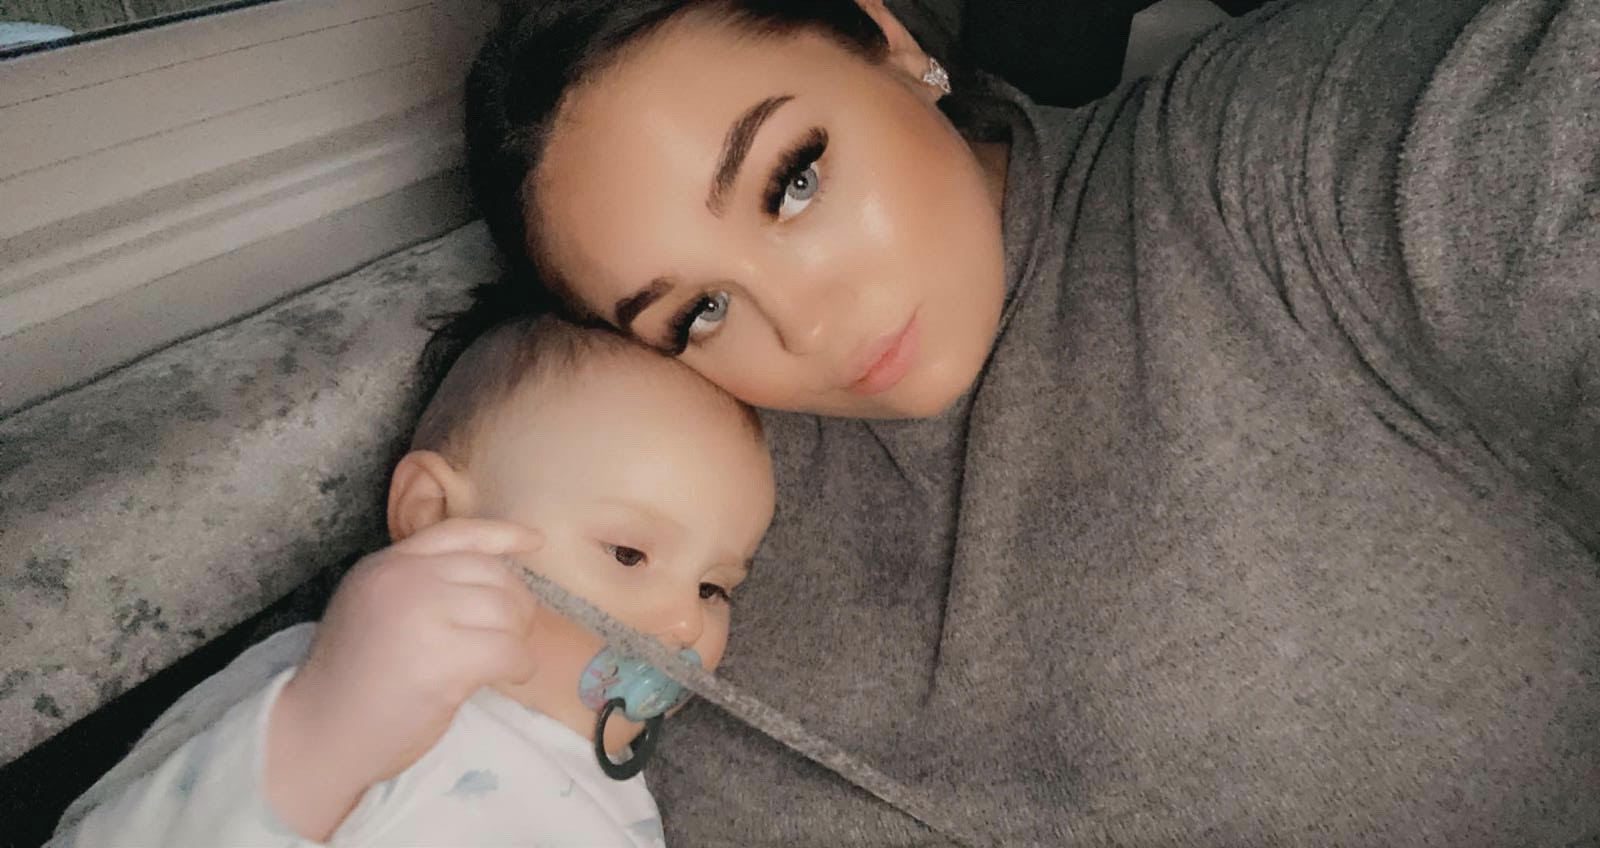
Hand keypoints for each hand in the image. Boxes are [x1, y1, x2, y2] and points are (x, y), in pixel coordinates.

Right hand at [264, 518, 542, 839]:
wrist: (320, 733)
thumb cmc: (352, 680)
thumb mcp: (374, 607)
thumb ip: (419, 585)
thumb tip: (493, 578)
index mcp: (387, 565)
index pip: (458, 533)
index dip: (503, 535)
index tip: (534, 542)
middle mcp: (404, 580)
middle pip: (494, 574)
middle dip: (515, 605)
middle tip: (508, 635)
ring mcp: (423, 616)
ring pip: (507, 610)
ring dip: (518, 638)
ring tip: (503, 660)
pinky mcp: (442, 660)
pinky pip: (509, 650)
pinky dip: (519, 665)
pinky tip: (508, 677)